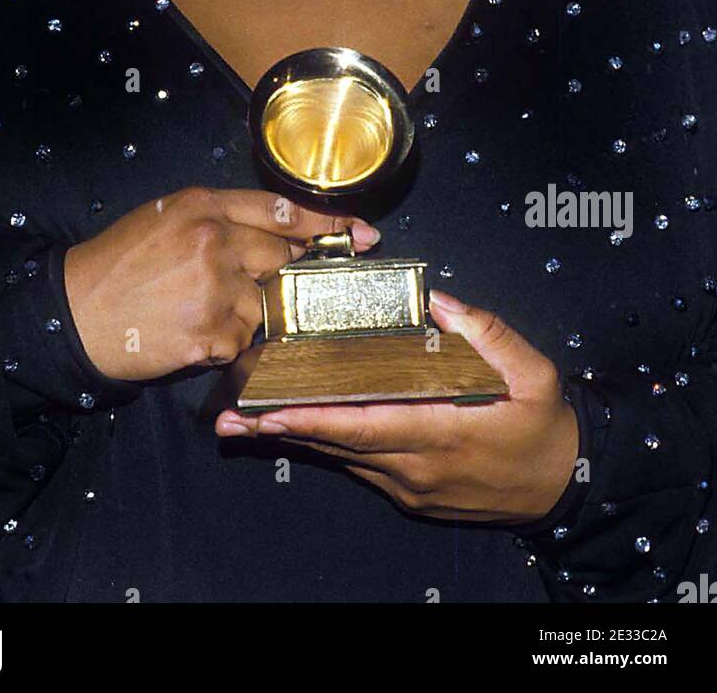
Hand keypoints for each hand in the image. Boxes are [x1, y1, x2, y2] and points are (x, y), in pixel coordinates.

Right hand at [64, 186, 379, 381]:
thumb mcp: (165, 218)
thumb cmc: (117, 264)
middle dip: (282, 279)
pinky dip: (223, 344)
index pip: (283, 211)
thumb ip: (220, 219)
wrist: (71, 313)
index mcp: (204, 205)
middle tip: (266, 290)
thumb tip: (279, 235)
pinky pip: (242, 342)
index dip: (327, 226)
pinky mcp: (211, 332)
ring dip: (242, 316)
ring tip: (196, 312)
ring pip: (264, 306)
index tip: (362, 235)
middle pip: (282, 260)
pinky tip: (189, 335)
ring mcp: (215, 288)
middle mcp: (215, 240)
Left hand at [215, 289, 580, 524]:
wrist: (562, 485)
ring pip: (341, 456)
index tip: (270, 408)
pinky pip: (358, 465)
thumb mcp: (532, 371)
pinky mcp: (409, 493)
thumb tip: (438, 301)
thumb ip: (484, 332)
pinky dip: (325, 444)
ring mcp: (408, 485)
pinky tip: (294, 428)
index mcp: (441, 432)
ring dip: (293, 438)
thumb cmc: (544, 423)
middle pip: (336, 444)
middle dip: (280, 429)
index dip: (313, 417)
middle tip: (230, 417)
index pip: (364, 424)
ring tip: (243, 423)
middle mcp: (414, 465)